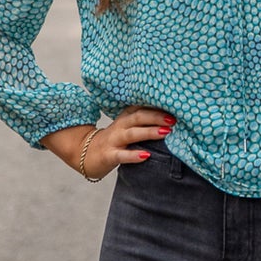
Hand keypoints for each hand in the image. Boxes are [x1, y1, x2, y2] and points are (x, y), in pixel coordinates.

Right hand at [41, 106, 174, 177]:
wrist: (85, 154)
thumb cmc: (114, 141)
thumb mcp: (127, 127)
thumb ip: (143, 121)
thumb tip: (170, 119)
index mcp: (125, 117)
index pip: (141, 107)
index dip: (157, 106)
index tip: (174, 105)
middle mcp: (120, 126)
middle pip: (138, 117)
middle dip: (156, 116)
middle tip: (174, 119)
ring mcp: (113, 141)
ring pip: (132, 134)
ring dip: (149, 132)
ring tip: (165, 132)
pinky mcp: (108, 155)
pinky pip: (122, 155)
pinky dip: (134, 155)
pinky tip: (146, 155)